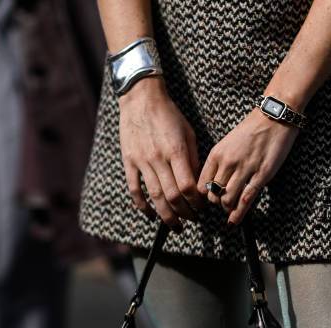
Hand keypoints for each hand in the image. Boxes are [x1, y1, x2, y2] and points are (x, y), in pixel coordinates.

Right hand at [119, 77, 203, 231]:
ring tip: (175, 226)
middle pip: (172, 196)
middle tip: (192, 220)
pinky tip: (150, 215)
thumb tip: (198, 185)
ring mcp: (142, 161)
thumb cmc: (169, 115)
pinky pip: (135, 189)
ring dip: (166, 215)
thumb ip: (193, 160)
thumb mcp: (188, 133)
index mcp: (176, 151)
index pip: (188, 186)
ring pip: (155, 197)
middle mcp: (158, 159)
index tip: (201, 208)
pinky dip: (142, 206)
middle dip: (184, 213)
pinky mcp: (129, 161)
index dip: (196, 202)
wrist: (141, 98)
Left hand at [197, 109, 299, 224]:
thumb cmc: (252, 130)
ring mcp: (244, 169)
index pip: (201, 184)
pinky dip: (238, 214)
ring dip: (227, 209)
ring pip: (227, 200)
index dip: (203, 196)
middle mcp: (228, 162)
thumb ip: (219, 162)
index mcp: (217, 154)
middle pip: (213, 195)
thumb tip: (213, 183)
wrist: (274, 117)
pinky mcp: (261, 175)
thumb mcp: (228, 143)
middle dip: (216, 204)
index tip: (208, 201)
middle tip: (222, 206)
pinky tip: (234, 222)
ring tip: (230, 211)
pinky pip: (246, 200)